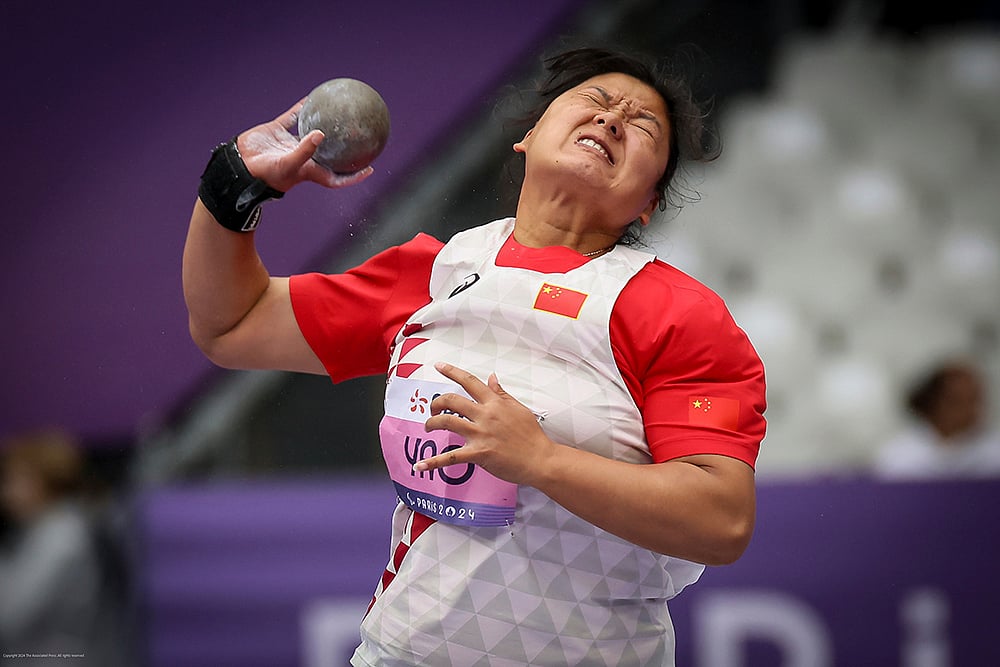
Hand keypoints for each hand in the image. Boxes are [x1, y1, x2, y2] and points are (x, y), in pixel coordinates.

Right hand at [235, 99, 372, 192]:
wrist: (240, 166)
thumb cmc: (266, 173)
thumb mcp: (288, 164)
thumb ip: (305, 150)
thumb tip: (321, 133)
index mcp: (310, 170)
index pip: (337, 176)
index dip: (353, 175)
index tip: (370, 168)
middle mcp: (303, 157)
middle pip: (329, 152)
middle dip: (343, 147)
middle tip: (359, 134)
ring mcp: (290, 143)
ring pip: (311, 131)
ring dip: (323, 122)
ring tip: (338, 110)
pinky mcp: (277, 131)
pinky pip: (292, 117)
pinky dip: (301, 109)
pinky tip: (311, 97)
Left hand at [418, 362, 555, 485]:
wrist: (540, 458)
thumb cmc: (532, 435)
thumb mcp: (518, 408)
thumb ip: (502, 393)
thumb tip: (492, 377)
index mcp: (494, 403)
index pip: (469, 381)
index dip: (451, 371)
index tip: (438, 365)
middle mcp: (485, 415)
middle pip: (451, 400)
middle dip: (436, 403)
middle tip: (432, 408)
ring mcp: (480, 434)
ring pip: (446, 422)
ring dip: (432, 423)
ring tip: (428, 428)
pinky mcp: (479, 453)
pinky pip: (450, 457)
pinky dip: (432, 462)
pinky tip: (420, 466)